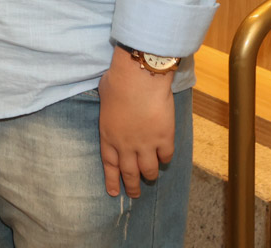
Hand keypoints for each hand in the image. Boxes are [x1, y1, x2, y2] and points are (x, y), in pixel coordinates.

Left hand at [98, 45, 175, 198]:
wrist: (139, 77)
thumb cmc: (118, 80)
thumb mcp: (105, 97)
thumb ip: (109, 110)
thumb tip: (113, 106)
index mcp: (108, 135)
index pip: (109, 165)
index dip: (112, 180)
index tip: (113, 192)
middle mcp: (126, 145)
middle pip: (129, 173)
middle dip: (132, 186)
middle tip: (135, 194)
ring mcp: (146, 144)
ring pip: (149, 170)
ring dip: (150, 176)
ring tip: (151, 178)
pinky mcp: (164, 138)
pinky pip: (166, 156)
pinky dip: (165, 158)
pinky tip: (164, 157)